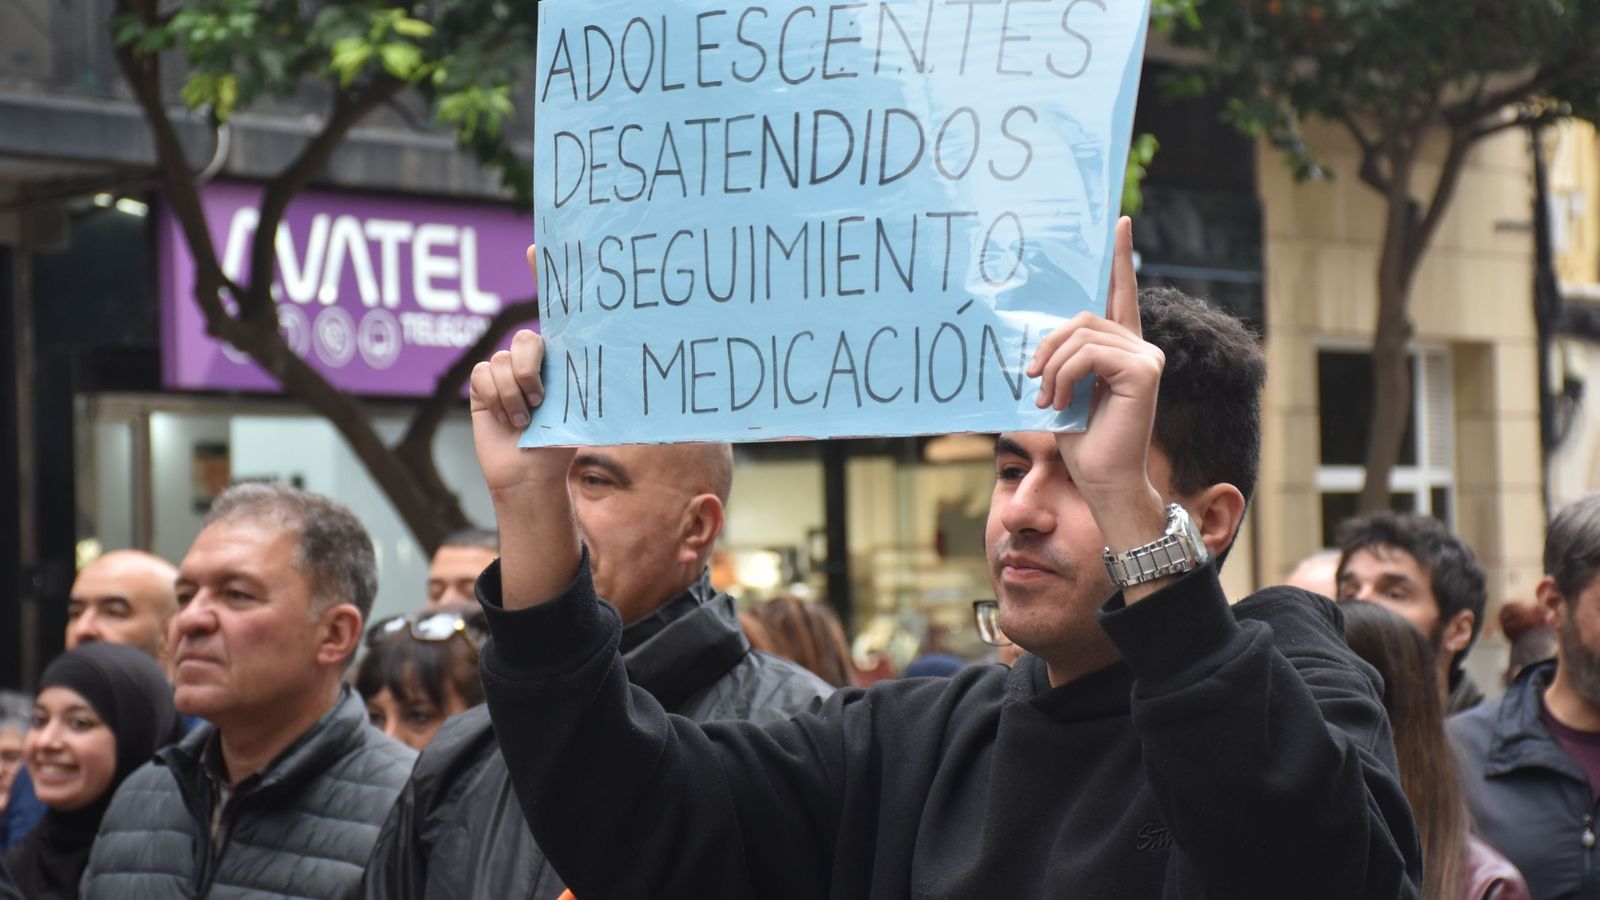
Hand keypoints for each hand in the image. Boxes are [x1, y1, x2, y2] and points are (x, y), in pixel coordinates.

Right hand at [468, 246, 581, 609]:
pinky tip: (510, 419)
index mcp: (561, 353)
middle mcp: (532, 355)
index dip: (542, 274)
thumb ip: (596, 380)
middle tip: (542, 400)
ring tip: (528, 416)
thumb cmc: (564, 440)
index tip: (537, 245)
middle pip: (528, 339)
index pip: (552, 306)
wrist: (533, 471)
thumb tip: (640, 361)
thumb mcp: (587, 404)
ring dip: (518, 393)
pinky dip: (500, 400)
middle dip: (533, 370)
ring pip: (506, 360)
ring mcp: (505, 368)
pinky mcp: (484, 383)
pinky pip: (488, 375)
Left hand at [1027, 218, 1166, 552]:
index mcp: (1119, 347)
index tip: (1117, 220)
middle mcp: (1138, 346)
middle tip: (1031, 379)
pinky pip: (1088, 353)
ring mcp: (1145, 356)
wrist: (1101, 478)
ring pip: (1081, 334)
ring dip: (1051, 367)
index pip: (1119, 292)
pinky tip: (1059, 401)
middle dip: (1047, 345)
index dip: (1118, 257)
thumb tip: (1037, 333)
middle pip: (1082, 316)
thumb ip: (1059, 356)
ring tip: (1046, 399)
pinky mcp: (1143, 370)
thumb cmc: (1080, 440)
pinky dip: (1064, 376)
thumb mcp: (1061, 389)